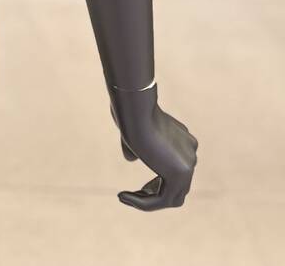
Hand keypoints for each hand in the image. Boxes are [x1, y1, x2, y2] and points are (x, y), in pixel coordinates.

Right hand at [109, 82, 197, 209]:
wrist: (136, 112)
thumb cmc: (130, 115)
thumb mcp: (132, 131)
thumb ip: (137, 146)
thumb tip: (132, 159)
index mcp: (184, 140)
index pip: (176, 170)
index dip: (157, 182)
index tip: (140, 187)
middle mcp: (191, 153)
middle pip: (178, 187)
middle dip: (155, 192)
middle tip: (135, 193)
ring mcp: (189, 165)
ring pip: (171, 197)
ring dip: (147, 201)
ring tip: (125, 197)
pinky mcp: (180, 175)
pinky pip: (162, 199)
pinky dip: (142, 202)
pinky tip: (123, 196)